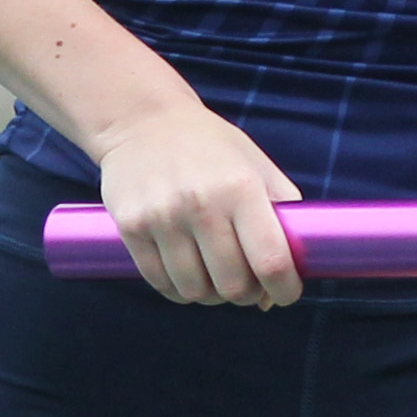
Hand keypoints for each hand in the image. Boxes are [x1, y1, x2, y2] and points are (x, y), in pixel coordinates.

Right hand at [98, 105, 303, 308]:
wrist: (142, 121)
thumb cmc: (211, 148)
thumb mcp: (257, 166)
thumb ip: (283, 215)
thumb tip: (284, 281)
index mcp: (241, 187)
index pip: (271, 261)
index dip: (284, 289)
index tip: (284, 294)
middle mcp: (201, 203)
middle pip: (233, 286)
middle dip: (247, 295)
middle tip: (246, 284)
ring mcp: (162, 217)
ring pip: (195, 291)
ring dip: (211, 295)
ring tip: (214, 278)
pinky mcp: (131, 227)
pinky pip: (160, 283)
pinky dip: (179, 290)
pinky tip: (187, 275)